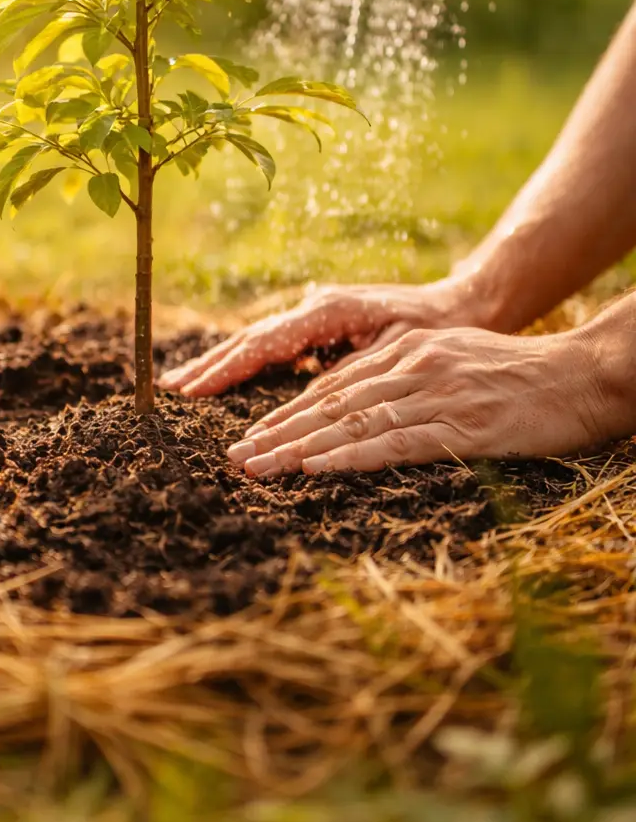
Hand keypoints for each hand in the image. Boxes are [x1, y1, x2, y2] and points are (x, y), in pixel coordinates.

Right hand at [160, 277, 491, 396]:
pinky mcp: (322, 324)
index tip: (191, 391)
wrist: (464, 303)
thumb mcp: (397, 352)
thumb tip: (309, 396)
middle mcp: (314, 308)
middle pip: (250, 340)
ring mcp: (315, 314)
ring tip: (183, 385)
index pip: (263, 344)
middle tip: (168, 390)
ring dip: (221, 364)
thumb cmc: (437, 330)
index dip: (225, 370)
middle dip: (209, 366)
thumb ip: (351, 371)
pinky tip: (224, 377)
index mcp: (327, 311)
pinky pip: (274, 345)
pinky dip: (245, 361)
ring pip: (258, 341)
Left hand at [226, 325, 610, 476]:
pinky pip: (394, 443)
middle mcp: (414, 367)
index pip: (336, 386)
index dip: (290, 413)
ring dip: (298, 448)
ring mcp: (436, 395)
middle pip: (332, 404)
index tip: (253, 436)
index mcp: (409, 352)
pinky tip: (315, 467)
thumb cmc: (523, 376)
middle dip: (278, 433)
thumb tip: (365, 407)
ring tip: (258, 468)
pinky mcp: (462, 426)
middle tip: (236, 458)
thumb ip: (410, 379)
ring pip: (352, 423)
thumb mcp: (455, 363)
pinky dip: (349, 455)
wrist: (585, 375)